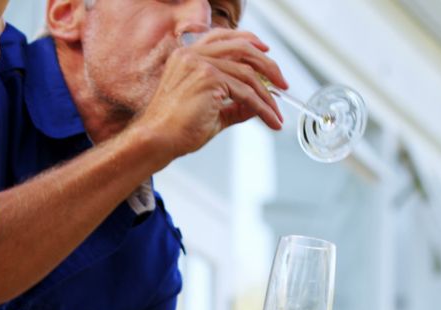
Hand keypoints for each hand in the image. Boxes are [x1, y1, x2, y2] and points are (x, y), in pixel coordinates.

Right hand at [132, 28, 287, 158]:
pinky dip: (263, 108)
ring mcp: (201, 65)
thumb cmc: (176, 128)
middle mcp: (193, 54)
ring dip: (267, 96)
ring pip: (248, 74)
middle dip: (267, 65)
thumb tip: (255, 105)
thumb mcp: (211, 111)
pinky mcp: (209, 79)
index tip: (265, 50)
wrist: (158, 140)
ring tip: (277, 113)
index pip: (224, 38)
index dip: (248, 41)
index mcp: (187, 55)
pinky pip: (246, 93)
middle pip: (242, 48)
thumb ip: (233, 104)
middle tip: (282, 83)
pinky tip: (271, 120)